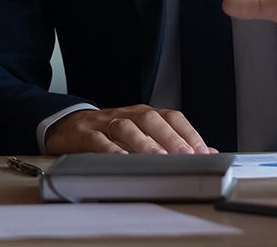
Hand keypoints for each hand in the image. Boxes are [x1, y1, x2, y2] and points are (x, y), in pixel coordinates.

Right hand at [44, 105, 215, 154]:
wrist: (67, 126)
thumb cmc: (109, 134)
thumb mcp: (141, 136)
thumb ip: (173, 143)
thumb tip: (209, 153)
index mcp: (143, 114)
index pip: (170, 117)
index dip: (188, 132)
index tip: (203, 151)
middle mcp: (126, 114)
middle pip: (150, 119)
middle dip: (170, 137)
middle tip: (186, 156)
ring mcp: (105, 122)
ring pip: (126, 127)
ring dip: (144, 143)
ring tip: (158, 159)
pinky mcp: (85, 134)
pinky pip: (99, 140)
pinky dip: (111, 151)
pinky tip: (122, 161)